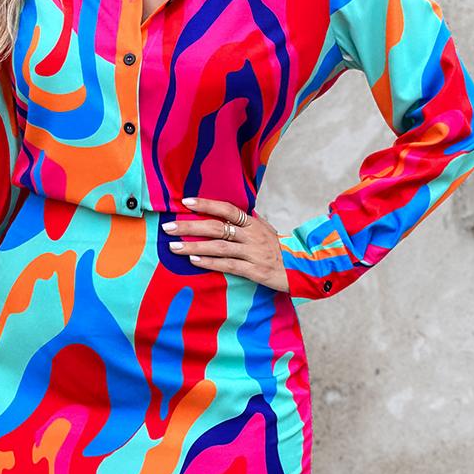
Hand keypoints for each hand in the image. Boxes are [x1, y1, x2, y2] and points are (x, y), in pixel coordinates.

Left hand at [161, 196, 288, 291]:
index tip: (186, 202)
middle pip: (217, 227)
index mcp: (253, 223)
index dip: (207, 204)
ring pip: (219, 247)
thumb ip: (246, 222)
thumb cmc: (281, 249)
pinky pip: (229, 265)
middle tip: (168, 227)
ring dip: (194, 246)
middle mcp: (252, 236)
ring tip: (174, 247)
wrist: (305, 268)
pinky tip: (194, 260)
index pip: (227, 209)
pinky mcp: (255, 271)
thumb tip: (227, 212)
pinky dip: (210, 262)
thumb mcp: (266, 230)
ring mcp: (253, 253)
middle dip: (190, 227)